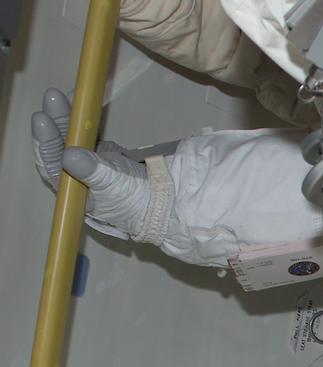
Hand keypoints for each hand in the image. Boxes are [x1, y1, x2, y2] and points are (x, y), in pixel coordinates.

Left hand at [30, 88, 155, 239]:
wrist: (169, 202)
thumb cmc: (142, 203)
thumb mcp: (117, 188)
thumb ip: (94, 172)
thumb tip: (70, 155)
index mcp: (75, 193)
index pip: (54, 164)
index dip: (47, 141)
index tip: (43, 118)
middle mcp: (78, 178)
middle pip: (61, 147)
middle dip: (56, 123)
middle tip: (52, 99)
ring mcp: (91, 165)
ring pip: (72, 138)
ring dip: (67, 118)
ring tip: (60, 96)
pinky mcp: (104, 155)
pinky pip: (88, 135)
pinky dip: (83, 122)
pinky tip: (79, 107)